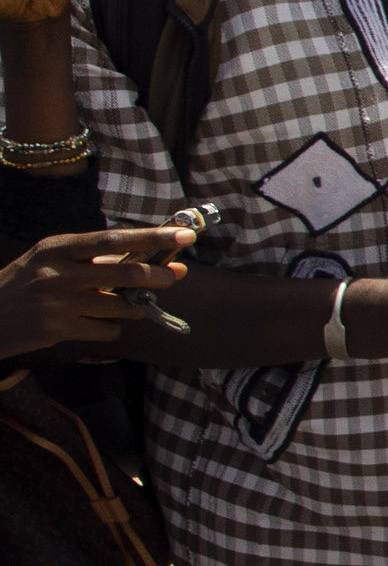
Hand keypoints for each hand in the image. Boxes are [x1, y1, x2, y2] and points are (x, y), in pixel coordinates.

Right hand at [0, 226, 190, 359]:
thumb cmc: (25, 285)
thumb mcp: (50, 261)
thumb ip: (94, 259)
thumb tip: (153, 260)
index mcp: (57, 248)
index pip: (114, 239)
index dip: (154, 237)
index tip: (185, 235)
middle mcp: (58, 273)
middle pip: (127, 273)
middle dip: (159, 275)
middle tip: (174, 275)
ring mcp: (58, 303)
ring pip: (122, 305)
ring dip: (137, 306)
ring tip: (133, 302)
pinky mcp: (58, 330)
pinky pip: (107, 330)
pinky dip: (113, 327)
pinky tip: (98, 323)